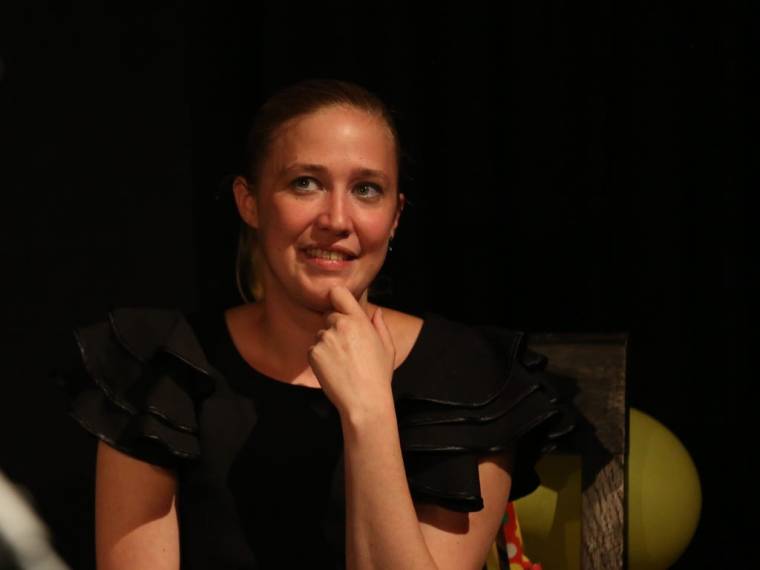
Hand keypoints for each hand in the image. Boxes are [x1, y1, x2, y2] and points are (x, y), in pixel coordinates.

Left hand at [307, 286, 395, 417]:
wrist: (364, 400)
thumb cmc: (378, 375)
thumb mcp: (387, 348)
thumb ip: (380, 326)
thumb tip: (376, 312)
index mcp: (358, 320)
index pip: (338, 293)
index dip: (336, 297)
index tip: (337, 305)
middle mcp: (340, 325)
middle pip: (329, 316)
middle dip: (334, 327)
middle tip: (347, 348)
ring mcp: (325, 339)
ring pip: (321, 334)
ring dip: (327, 344)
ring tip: (342, 362)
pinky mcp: (314, 353)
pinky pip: (313, 349)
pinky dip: (320, 358)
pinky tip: (333, 369)